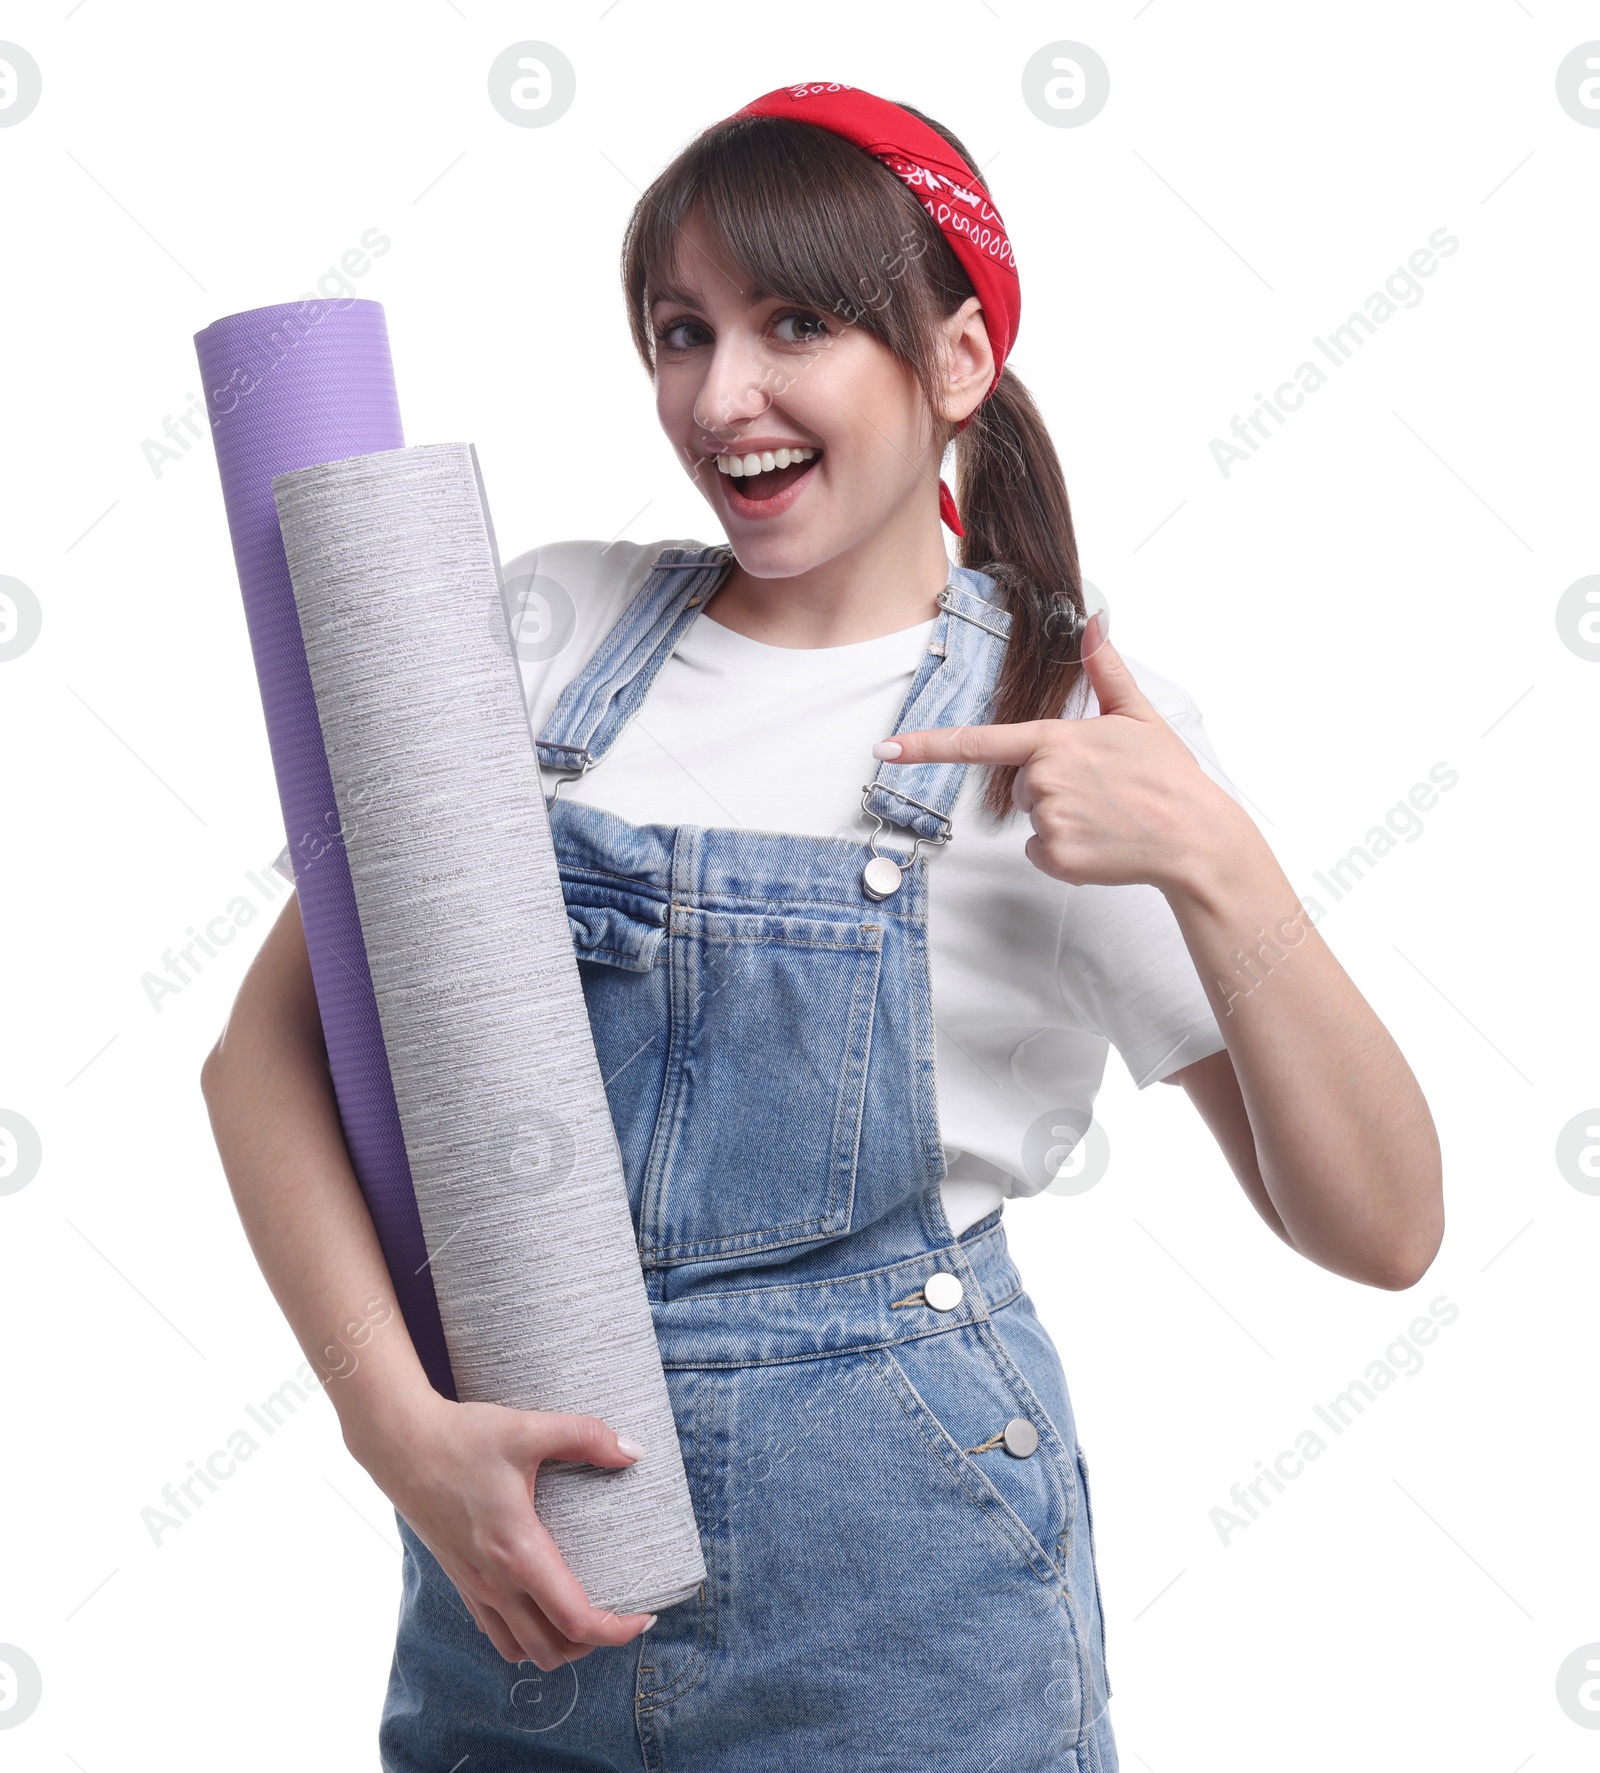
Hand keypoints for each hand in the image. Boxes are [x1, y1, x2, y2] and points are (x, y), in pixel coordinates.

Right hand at [347, 1389, 656, 1668]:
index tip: (646, 1614)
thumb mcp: (529, 1428)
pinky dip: (524, 1635)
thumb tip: (633, 1452)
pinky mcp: (460, 1579)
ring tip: (584, 1615)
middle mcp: (494, 1582)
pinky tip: (540, 1605)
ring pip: (520, 1649)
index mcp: (517, 1553)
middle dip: (593, 1643)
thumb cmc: (463, 1436)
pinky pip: (495, 1632)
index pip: (575, 1619)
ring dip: (557, 1645)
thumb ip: (585, 1436)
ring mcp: (473, 1586)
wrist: (400, 1443)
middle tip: (621, 1610)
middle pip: (552, 1649)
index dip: (617, 1630)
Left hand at [874, 611, 1248, 894]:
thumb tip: (1095, 623)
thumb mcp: (1139, 715)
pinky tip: (1100, 842)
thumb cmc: (1168, 776)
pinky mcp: (1056, 856)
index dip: (926, 746)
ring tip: (1107, 816)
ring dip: (1062, 819)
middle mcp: (1044, 778)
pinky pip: (1040, 852)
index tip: (887, 749)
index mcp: (1055, 739)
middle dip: (1053, 787)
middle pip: (1020, 783)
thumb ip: (1106, 670)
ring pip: (1032, 818)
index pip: (978, 742)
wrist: (1195, 837)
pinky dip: (1065, 852)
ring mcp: (1048, 819)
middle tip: (1102, 790)